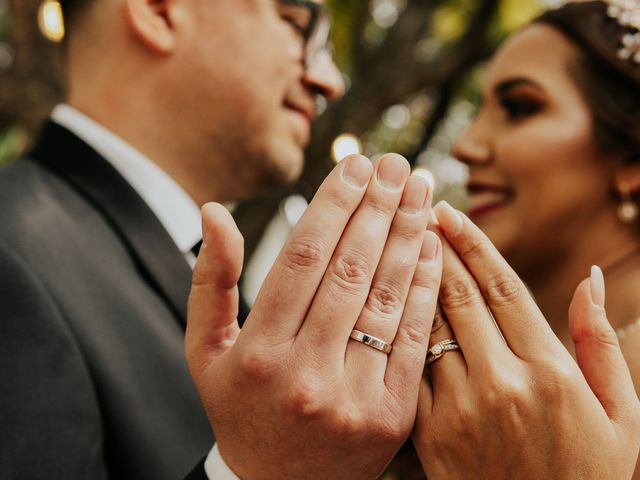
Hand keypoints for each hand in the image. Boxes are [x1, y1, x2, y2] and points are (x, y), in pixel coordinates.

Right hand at [185, 154, 442, 478]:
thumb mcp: (205, 352)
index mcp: (255, 354)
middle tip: (398, 165)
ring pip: (387, 298)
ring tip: (421, 191)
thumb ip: (209, 282)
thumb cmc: (240, 410)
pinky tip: (433, 246)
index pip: (302, 258)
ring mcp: (353, 397)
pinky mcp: (392, 415)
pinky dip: (427, 286)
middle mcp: (305, 375)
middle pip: (350, 270)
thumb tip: (215, 211)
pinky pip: (415, 337)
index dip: (334, 205)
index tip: (357, 166)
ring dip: (408, 236)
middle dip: (378, 208)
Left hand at [413, 201, 639, 479]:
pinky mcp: (428, 432)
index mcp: (550, 371)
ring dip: (409, 278)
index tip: (448, 212)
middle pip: (458, 296)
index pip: (503, 287)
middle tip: (411, 211)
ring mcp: (459, 408)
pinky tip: (385, 300)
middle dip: (434, 247)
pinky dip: (397, 328)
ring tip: (393, 241)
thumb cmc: (586, 477)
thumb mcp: (620, 416)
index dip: (472, 244)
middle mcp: (501, 382)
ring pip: (426, 324)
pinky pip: (406, 365)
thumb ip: (600, 344)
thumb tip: (590, 279)